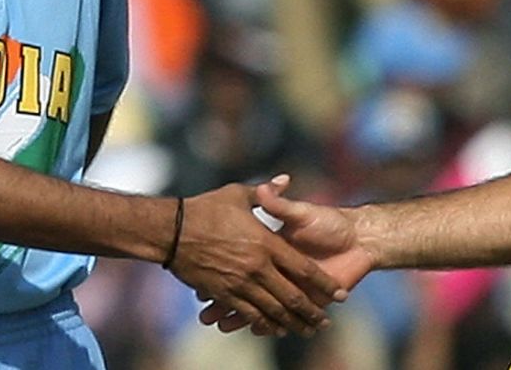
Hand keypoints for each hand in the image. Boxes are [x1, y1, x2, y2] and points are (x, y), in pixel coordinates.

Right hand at [167, 182, 346, 336]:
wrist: (172, 229)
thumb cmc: (206, 208)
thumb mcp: (238, 194)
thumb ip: (267, 193)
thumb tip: (285, 179)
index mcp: (266, 242)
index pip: (303, 269)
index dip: (323, 284)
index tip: (339, 294)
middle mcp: (257, 266)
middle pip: (292, 297)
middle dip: (310, 312)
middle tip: (323, 323)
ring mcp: (241, 283)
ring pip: (274, 310)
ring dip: (291, 323)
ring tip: (305, 331)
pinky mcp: (224, 293)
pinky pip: (249, 314)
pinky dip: (264, 323)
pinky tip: (274, 329)